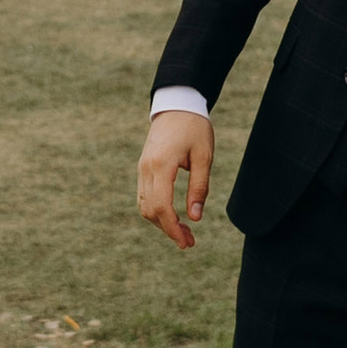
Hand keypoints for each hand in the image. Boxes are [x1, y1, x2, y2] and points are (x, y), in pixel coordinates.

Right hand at [138, 110, 213, 251]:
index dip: (173, 229)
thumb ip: (199, 187)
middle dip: (168, 230)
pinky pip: (144, 196)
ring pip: (144, 206)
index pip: (162, 206)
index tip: (186, 242)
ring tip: (184, 232)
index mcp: (162, 165)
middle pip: (150, 211)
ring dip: (161, 223)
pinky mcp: (143, 168)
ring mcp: (142, 168)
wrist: (177, 104)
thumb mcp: (204, 157)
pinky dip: (156, 211)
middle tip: (189, 242)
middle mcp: (146, 169)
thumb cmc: (195, 128)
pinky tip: (173, 217)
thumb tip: (195, 218)